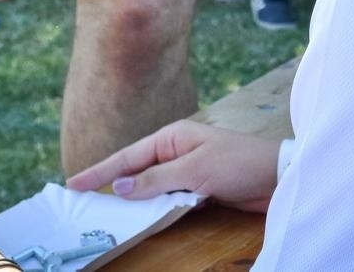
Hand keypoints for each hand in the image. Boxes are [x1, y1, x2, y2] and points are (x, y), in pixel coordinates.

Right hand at [67, 120, 281, 213]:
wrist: (279, 176)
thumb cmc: (238, 164)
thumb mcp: (195, 171)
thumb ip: (158, 180)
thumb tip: (123, 187)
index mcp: (173, 137)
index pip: (128, 156)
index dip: (101, 171)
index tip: (74, 183)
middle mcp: (176, 151)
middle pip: (136, 171)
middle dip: (111, 184)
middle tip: (82, 199)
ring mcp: (187, 170)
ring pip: (152, 187)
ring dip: (134, 199)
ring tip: (106, 210)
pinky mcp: (199, 188)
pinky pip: (169, 198)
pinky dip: (156, 207)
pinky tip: (143, 217)